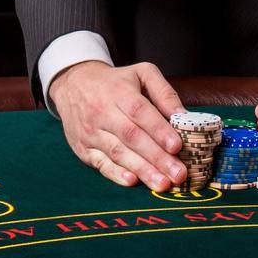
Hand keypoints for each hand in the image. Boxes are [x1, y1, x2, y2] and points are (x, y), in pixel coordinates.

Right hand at [49, 59, 189, 191]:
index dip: (159, 130)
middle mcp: (103, 112)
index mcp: (120, 92)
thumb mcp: (141, 73)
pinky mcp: (84, 149)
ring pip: (118, 153)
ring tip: (163, 184)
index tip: (177, 146)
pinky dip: (116, 174)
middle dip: (157, 157)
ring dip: (142, 170)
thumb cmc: (115, 82)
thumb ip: (164, 92)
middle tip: (179, 174)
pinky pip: (101, 164)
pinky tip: (132, 182)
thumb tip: (183, 116)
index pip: (140, 112)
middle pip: (131, 137)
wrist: (73, 85)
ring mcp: (91, 132)